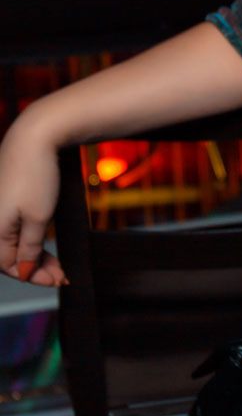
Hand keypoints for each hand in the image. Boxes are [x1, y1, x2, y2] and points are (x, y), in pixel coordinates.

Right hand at [0, 118, 67, 287]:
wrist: (35, 136)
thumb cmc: (36, 174)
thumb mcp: (39, 217)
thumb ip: (30, 247)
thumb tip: (24, 270)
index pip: (8, 265)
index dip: (34, 275)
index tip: (58, 279)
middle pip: (9, 255)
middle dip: (36, 266)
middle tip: (61, 274)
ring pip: (12, 241)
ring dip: (35, 253)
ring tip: (58, 263)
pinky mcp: (3, 197)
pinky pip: (12, 225)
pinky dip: (29, 235)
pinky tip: (43, 242)